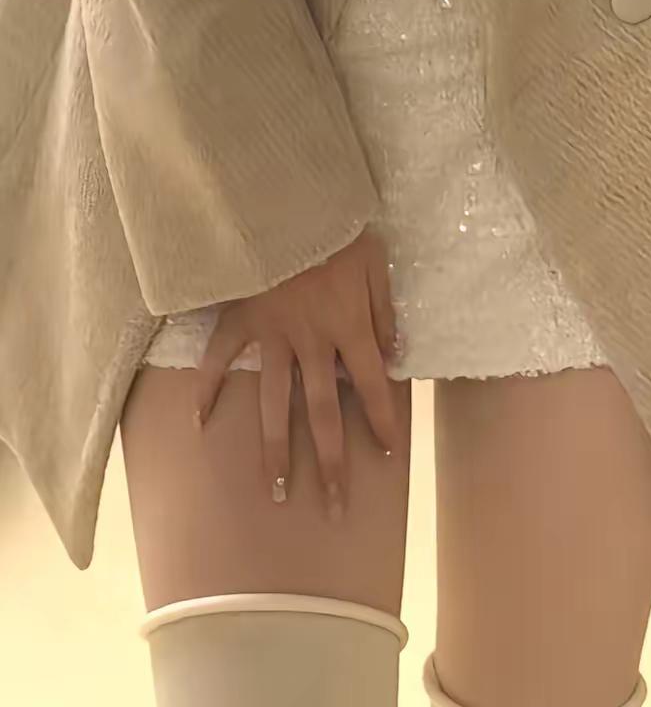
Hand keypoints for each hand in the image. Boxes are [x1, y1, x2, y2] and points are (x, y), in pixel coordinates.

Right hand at [194, 228, 400, 512]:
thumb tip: (397, 354)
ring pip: (273, 403)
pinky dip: (205, 389)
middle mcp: (311, 342)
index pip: (372, 385)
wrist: (285, 198)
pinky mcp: (239, 320)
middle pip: (323, 413)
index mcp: (349, 327)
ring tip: (275, 491)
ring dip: (274, 449)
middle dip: (331, 463)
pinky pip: (218, 359)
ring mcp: (271, 335)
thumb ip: (385, 309)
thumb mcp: (376, 260)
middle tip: (334, 508)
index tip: (389, 452)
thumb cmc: (337, 224)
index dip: (383, 419)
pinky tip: (198, 424)